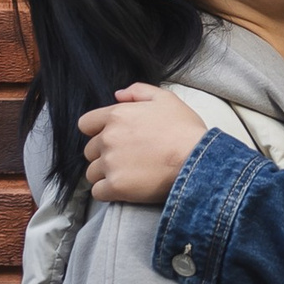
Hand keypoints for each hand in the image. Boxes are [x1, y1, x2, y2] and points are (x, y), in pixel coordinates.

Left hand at [78, 82, 204, 208]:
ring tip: (127, 175)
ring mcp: (110, 164)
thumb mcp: (165, 99)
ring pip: (92, 172)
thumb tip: (118, 95)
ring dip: (105, 175)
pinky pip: (98, 192)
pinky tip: (124, 189)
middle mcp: (108, 139)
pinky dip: (108, 192)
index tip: (111, 139)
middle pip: (90, 150)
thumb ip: (138, 91)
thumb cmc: (185, 130)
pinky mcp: (116, 187)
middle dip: (103, 155)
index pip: (86, 124)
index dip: (97, 132)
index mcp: (116, 116)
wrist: (198, 160)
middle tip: (126, 159)